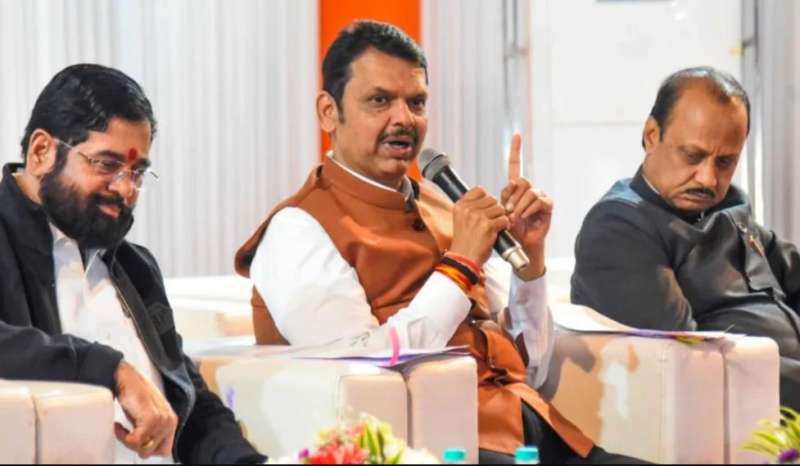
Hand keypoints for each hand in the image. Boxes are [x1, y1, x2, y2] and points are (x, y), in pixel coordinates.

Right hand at [113, 360, 177, 458]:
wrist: (125, 378)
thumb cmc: (133, 395)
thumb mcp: (146, 417)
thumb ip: (152, 432)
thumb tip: (145, 448)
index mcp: (171, 421)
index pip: (164, 450)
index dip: (147, 449)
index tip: (135, 441)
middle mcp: (169, 421)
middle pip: (153, 451)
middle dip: (137, 447)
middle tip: (127, 435)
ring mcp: (162, 420)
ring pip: (143, 448)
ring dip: (128, 441)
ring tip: (123, 428)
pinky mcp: (151, 419)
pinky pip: (135, 441)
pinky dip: (123, 436)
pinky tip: (119, 426)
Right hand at [450, 186, 510, 266]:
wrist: (463, 259)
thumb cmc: (465, 242)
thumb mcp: (462, 220)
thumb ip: (472, 208)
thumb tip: (489, 199)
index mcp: (460, 206)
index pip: (479, 190)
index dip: (486, 199)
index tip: (484, 210)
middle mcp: (468, 209)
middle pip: (492, 199)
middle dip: (494, 210)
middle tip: (489, 222)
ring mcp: (478, 217)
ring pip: (500, 209)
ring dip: (500, 218)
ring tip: (492, 228)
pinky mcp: (488, 226)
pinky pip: (504, 219)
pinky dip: (504, 227)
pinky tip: (496, 233)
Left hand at [500, 133, 552, 280]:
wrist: (520, 245)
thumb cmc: (509, 230)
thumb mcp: (501, 212)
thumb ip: (502, 198)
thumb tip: (508, 187)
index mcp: (515, 188)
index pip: (516, 166)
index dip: (516, 150)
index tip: (517, 135)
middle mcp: (529, 189)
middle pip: (521, 180)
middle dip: (512, 196)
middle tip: (507, 211)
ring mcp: (539, 196)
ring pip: (529, 191)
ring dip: (520, 205)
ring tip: (515, 217)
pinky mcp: (548, 205)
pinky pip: (538, 200)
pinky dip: (529, 209)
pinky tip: (525, 217)